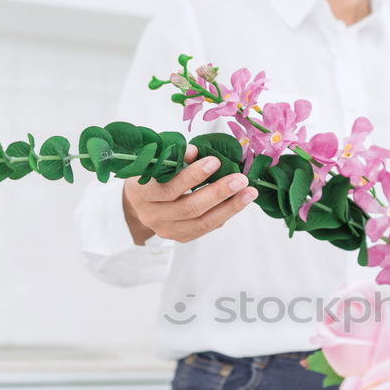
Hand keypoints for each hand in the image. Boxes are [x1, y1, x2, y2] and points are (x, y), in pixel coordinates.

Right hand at [122, 145, 257, 244]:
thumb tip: (197, 151)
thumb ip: (175, 157)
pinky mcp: (180, 237)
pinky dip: (225, 214)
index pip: (168, 187)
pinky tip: (239, 202)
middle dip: (218, 192)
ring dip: (229, 207)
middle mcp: (151, 215)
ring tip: (249, 192)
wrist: (141, 202)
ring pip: (202, 222)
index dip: (192, 176)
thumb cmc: (152, 174)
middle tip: (240, 179)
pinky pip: (206, 227)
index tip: (214, 161)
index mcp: (140, 193)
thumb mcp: (156, 161)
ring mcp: (166, 230)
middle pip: (188, 207)